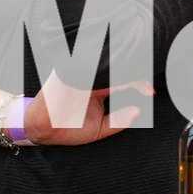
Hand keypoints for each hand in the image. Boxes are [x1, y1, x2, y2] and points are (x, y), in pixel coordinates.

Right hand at [22, 77, 149, 146]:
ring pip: (102, 63)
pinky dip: (98, 67)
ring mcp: (77, 73)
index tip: (151, 91)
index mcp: (97, 86)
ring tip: (135, 78)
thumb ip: (118, 121)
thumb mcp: (99, 129)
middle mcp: (88, 77)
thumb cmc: (68, 129)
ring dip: (119, 68)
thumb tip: (138, 111)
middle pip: (114, 66)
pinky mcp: (65, 73)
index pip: (121, 77)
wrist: (41, 130)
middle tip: (147, 83)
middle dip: (132, 71)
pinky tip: (113, 72)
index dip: (138, 82)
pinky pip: (83, 66)